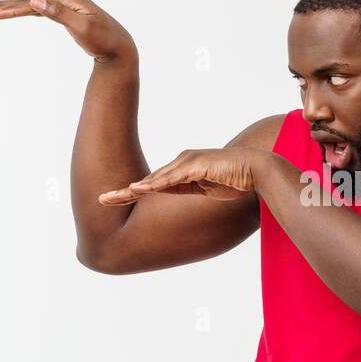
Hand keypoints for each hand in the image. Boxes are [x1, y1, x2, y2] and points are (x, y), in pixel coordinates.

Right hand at [0, 0, 137, 64]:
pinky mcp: (64, 13)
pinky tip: (13, 11)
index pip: (34, 3)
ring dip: (10, 6)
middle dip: (3, 3)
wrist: (119, 48)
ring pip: (31, 5)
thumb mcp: (82, 28)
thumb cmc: (104, 40)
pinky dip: (24, 11)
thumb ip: (59, 13)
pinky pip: (39, 11)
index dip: (13, 9)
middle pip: (28, 0)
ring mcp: (64, 5)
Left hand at [98, 147, 263, 203]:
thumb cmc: (236, 180)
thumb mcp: (205, 189)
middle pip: (148, 180)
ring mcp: (188, 162)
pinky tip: (140, 189)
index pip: (152, 183)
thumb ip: (186, 189)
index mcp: (182, 168)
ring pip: (156, 179)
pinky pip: (173, 178)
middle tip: (101, 199)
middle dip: (124, 192)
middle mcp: (182, 162)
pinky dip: (156, 184)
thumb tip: (171, 195)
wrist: (259, 171)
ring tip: (114, 196)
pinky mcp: (197, 165)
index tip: (111, 200)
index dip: (130, 193)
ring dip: (135, 189)